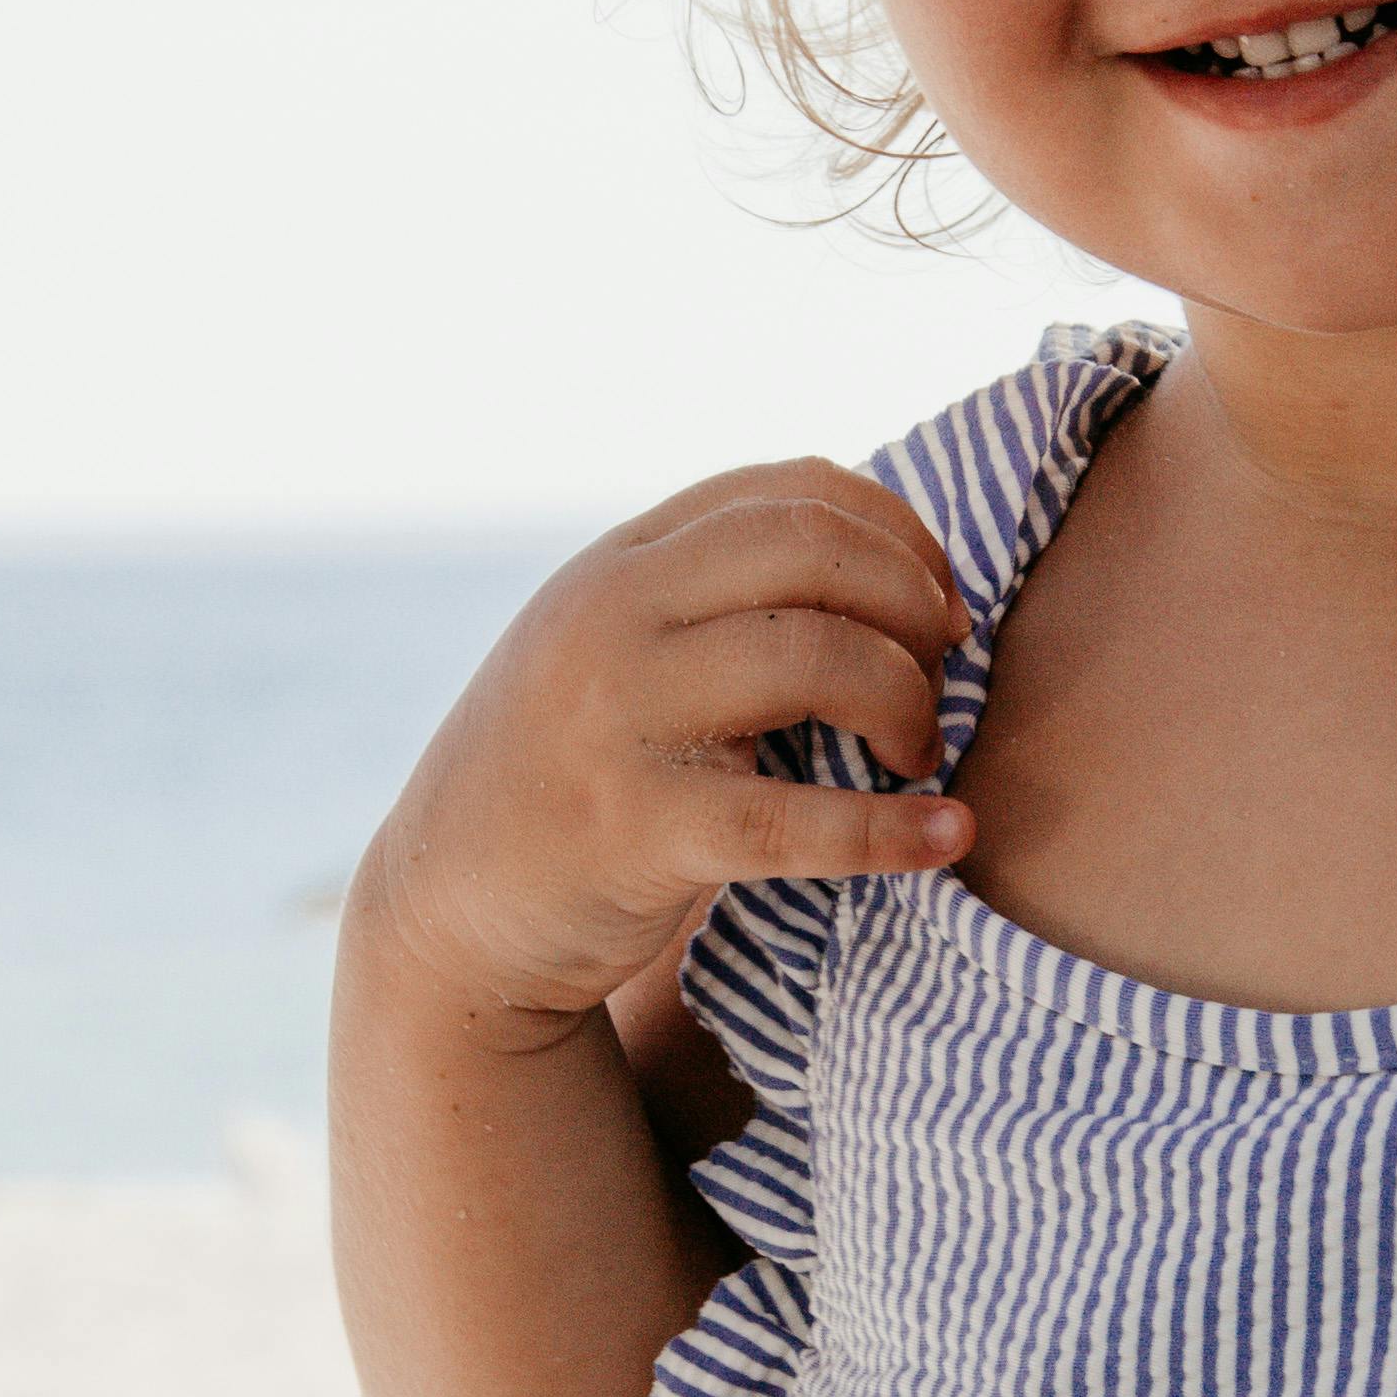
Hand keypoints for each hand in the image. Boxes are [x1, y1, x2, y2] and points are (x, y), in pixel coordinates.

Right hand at [350, 459, 973, 1034]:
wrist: (447, 904)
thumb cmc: (572, 769)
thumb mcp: (617, 645)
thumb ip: (714, 593)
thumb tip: (893, 560)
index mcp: (621, 561)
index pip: (789, 491)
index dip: (897, 532)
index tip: (942, 601)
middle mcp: (611, 616)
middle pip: (812, 549)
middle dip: (911, 601)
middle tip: (945, 667)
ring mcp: (617, 718)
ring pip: (813, 657)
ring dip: (906, 701)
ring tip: (920, 752)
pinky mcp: (635, 829)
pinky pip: (793, 821)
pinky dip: (890, 830)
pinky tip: (949, 834)